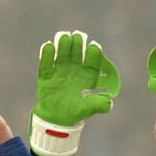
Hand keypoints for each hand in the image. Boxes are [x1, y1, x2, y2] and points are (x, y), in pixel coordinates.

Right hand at [29, 30, 119, 155]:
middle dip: (78, 43)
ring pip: (62, 53)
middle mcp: (75, 67)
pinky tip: (49, 46)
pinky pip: (46, 63)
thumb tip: (109, 103)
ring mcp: (60, 69)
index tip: (94, 47)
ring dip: (63, 44)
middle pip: (77, 51)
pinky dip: (47, 54)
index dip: (94, 51)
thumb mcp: (88, 109)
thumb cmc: (76, 111)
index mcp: (88, 72)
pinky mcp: (47, 74)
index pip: (93, 58)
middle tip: (78, 37)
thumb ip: (98, 105)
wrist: (57, 118)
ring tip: (65, 37)